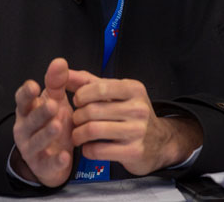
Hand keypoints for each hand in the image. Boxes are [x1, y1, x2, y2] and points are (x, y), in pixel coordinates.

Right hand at [12, 58, 75, 186]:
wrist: (50, 159)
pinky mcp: (42, 165)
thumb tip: (59, 61)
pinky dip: (55, 161)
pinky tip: (64, 156)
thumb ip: (56, 82)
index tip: (33, 85)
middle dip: (40, 112)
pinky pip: (47, 163)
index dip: (26, 94)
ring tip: (57, 126)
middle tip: (52, 104)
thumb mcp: (54, 101)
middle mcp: (25, 129)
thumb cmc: (51, 123)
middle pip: (30, 120)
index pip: (22, 100)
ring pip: (36, 141)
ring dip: (46, 134)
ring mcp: (31, 148)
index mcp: (27, 110)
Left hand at [67, 71, 202, 174]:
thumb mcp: (116, 93)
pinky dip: (87, 150)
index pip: (98, 87)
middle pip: (92, 110)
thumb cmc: (131, 114)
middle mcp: (138, 108)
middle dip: (77, 116)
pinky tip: (89, 147)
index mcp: (133, 89)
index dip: (81, 95)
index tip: (78, 101)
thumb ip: (88, 81)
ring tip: (78, 135)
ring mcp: (138, 131)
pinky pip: (98, 150)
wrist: (160, 142)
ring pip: (92, 130)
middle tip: (77, 120)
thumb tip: (63, 71)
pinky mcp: (134, 152)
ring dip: (78, 134)